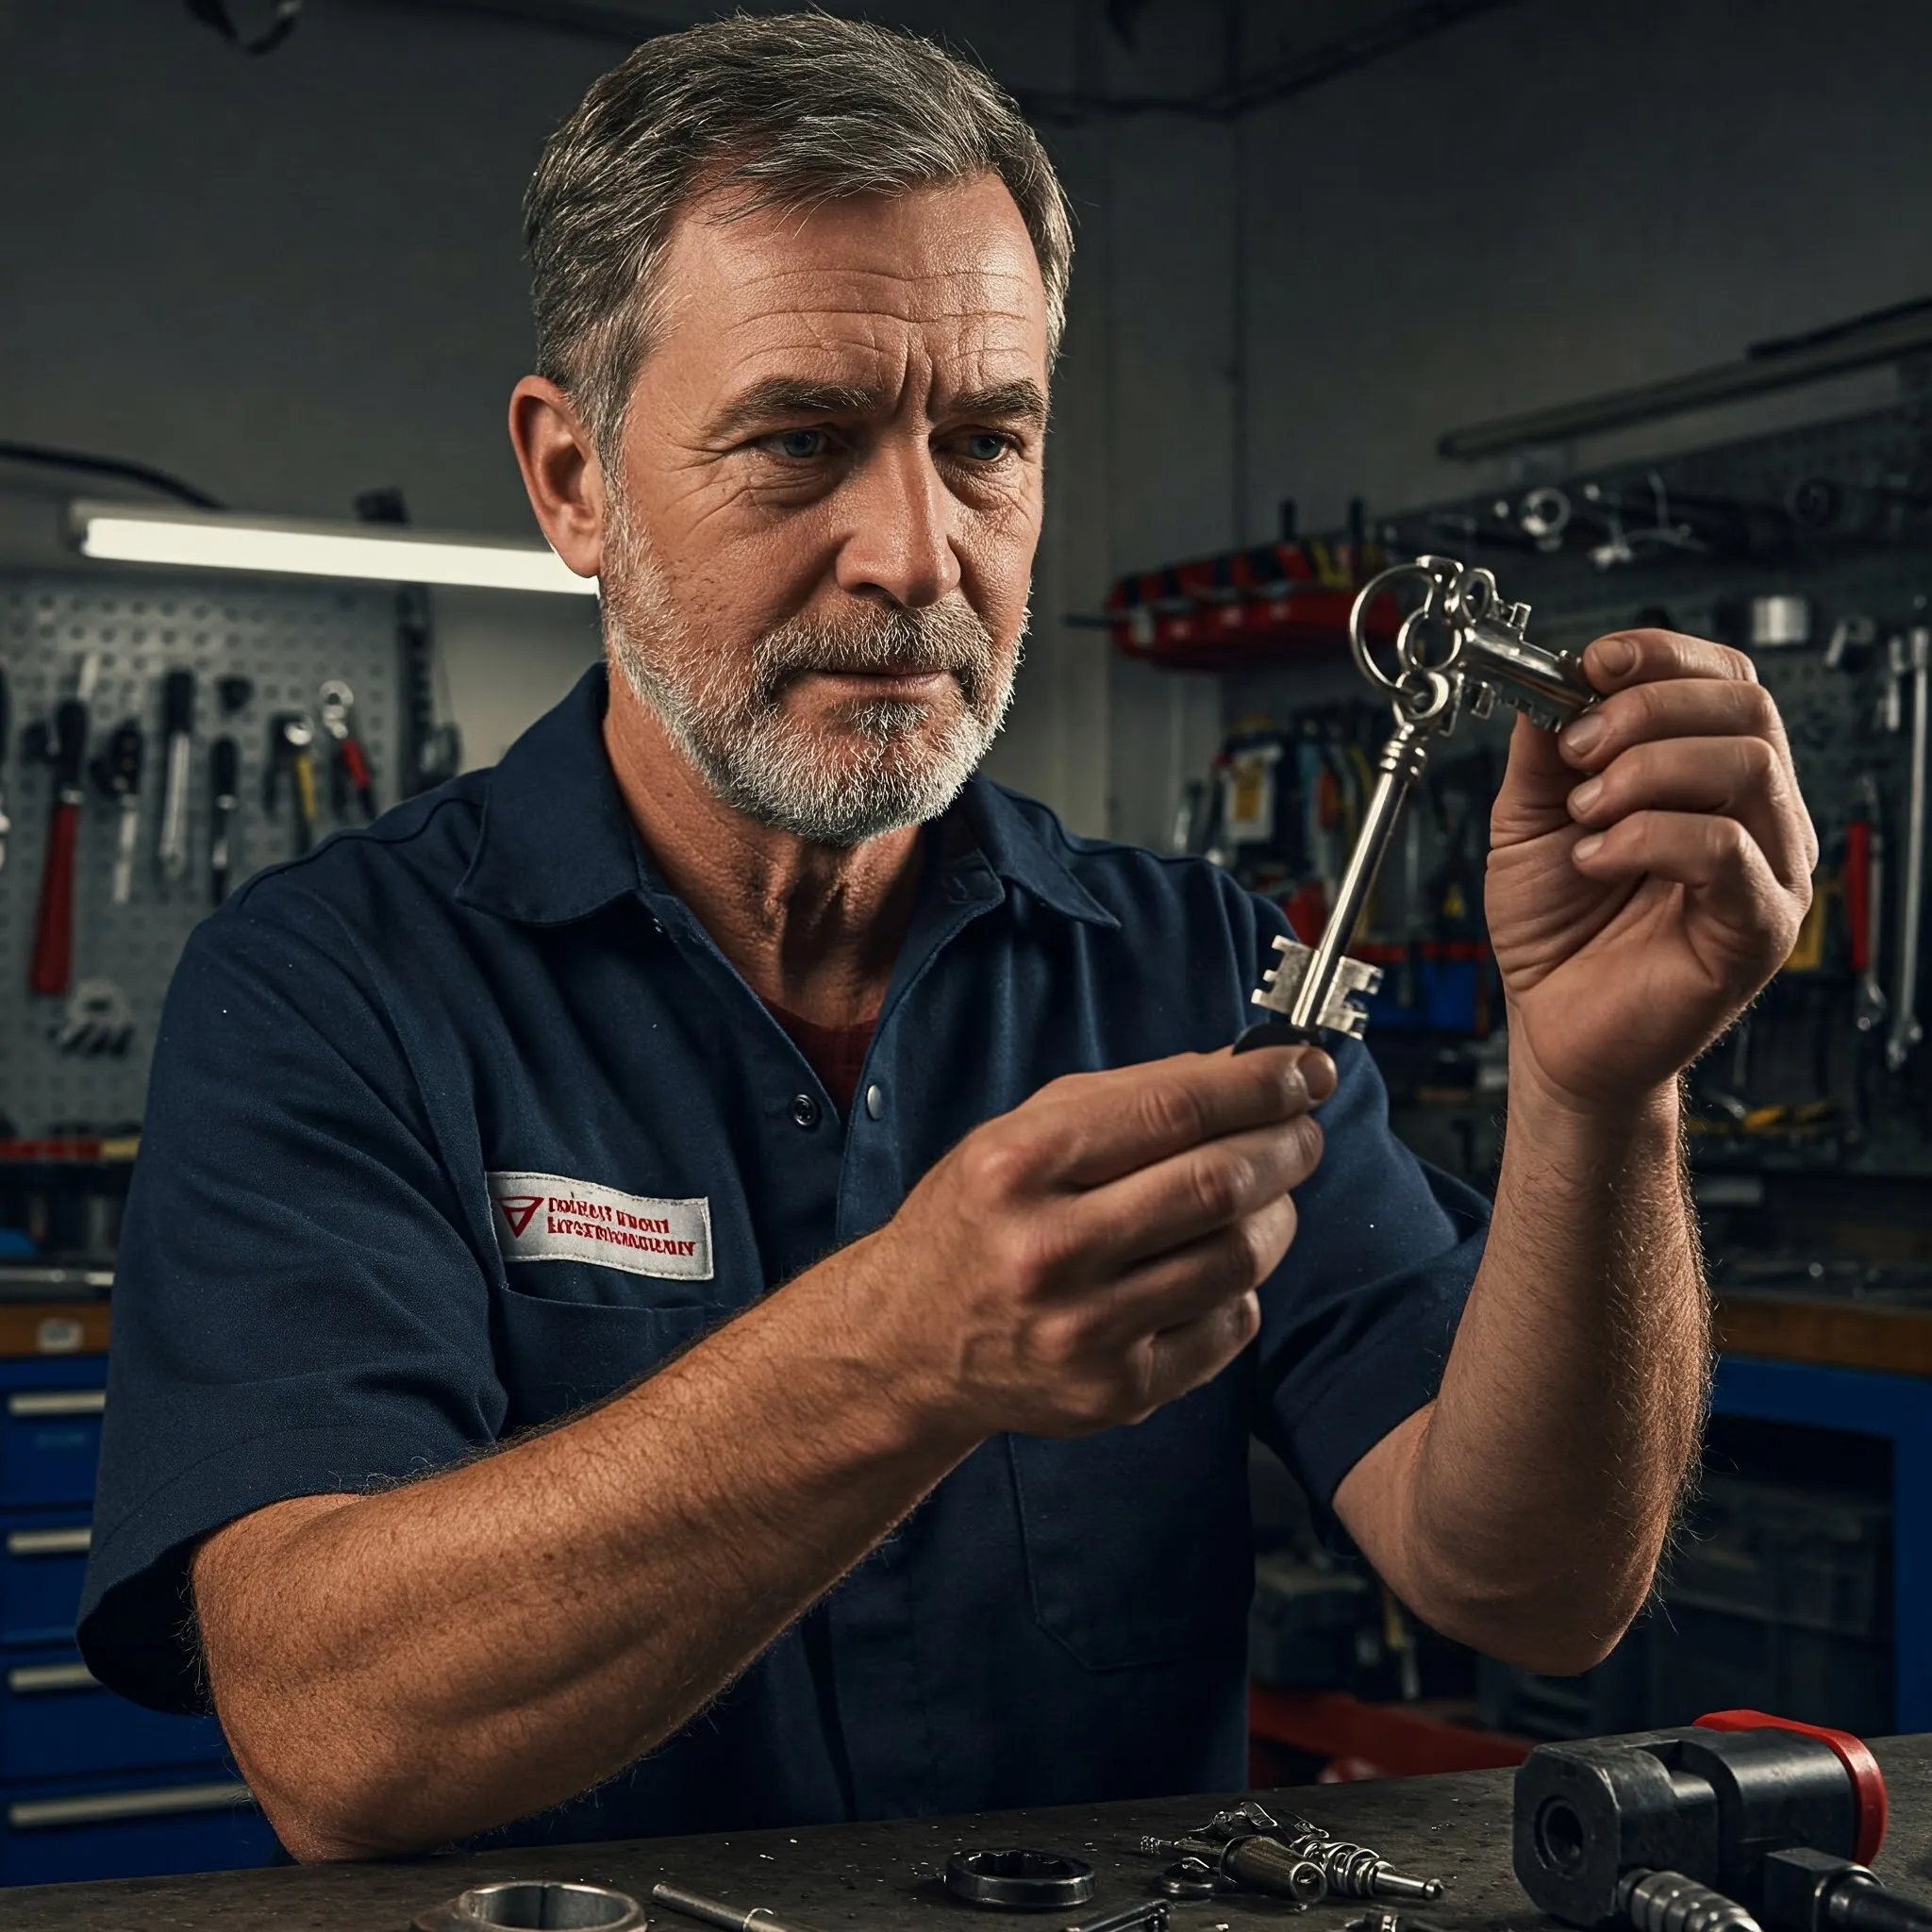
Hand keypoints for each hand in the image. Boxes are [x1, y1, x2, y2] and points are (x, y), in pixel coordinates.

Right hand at [843, 1045, 1331, 1438]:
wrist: (907, 1343)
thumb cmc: (976, 1221)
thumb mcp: (1020, 1134)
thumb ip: (1129, 1097)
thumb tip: (1244, 1068)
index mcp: (1018, 1166)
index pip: (1173, 1110)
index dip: (1258, 1084)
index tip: (1304, 1069)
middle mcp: (1049, 1251)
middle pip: (1218, 1185)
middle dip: (1285, 1146)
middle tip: (1303, 1130)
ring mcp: (1085, 1331)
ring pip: (1237, 1258)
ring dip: (1276, 1215)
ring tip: (1265, 1195)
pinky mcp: (1117, 1392)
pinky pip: (1228, 1325)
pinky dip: (1242, 1286)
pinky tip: (1214, 1266)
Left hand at [1484, 629, 1814, 1111]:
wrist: (1555, 1030)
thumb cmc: (1557, 933)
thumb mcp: (1530, 818)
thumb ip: (1544, 748)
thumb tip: (1550, 676)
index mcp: (1707, 775)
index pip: (1723, 679)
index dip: (1660, 656)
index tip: (1590, 665)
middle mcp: (1754, 813)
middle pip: (1746, 707)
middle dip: (1646, 710)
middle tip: (1577, 751)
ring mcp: (1768, 868)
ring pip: (1746, 765)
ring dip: (1645, 772)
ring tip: (1585, 815)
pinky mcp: (1760, 925)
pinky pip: (1728, 849)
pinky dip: (1649, 839)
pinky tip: (1598, 860)